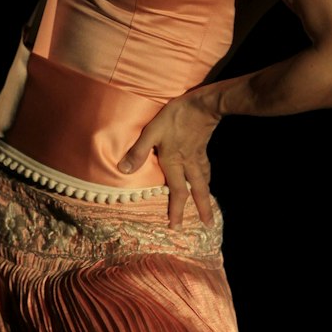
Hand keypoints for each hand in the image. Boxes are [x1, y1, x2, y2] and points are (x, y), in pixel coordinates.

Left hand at [118, 91, 220, 227]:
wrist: (203, 105)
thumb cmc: (176, 117)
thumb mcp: (152, 132)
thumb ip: (139, 151)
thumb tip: (124, 171)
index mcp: (174, 163)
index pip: (177, 192)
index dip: (177, 210)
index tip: (177, 226)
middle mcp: (188, 164)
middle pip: (198, 191)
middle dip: (202, 209)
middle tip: (207, 225)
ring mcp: (198, 157)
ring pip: (204, 181)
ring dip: (206, 196)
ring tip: (208, 206)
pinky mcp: (203, 148)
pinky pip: (206, 170)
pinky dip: (207, 178)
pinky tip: (206, 178)